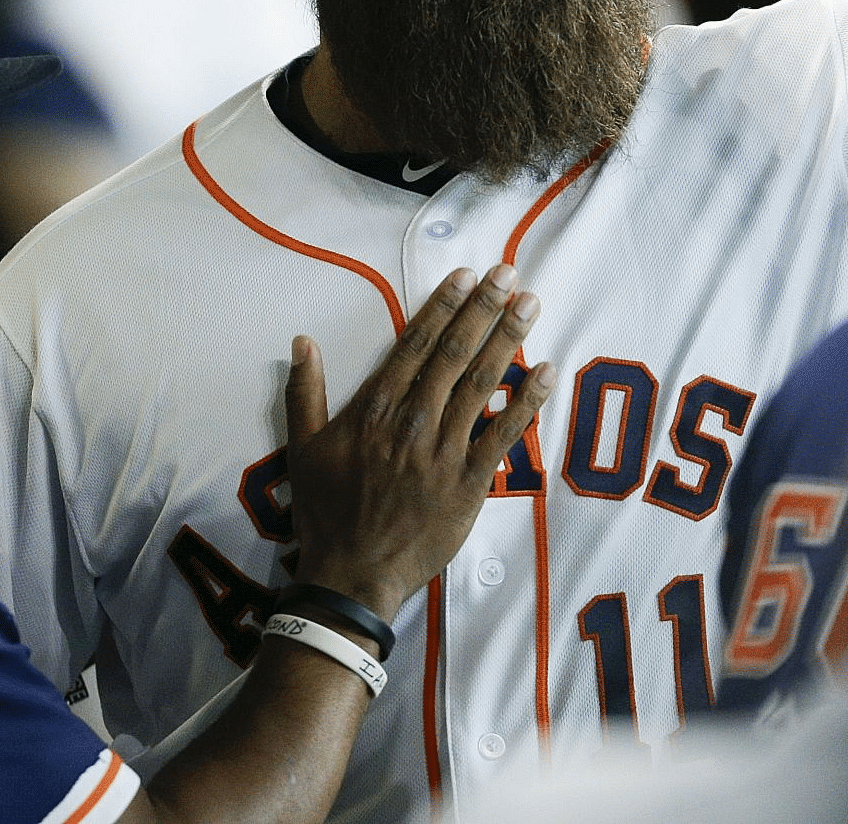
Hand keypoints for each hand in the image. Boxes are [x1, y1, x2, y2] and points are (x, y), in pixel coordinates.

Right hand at [282, 266, 552, 621]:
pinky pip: (502, 434)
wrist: (351, 575)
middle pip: (453, 353)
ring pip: (481, 384)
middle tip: (508, 272)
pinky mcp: (468, 483)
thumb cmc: (326, 512)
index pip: (415, 344)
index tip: (467, 275)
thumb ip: (304, 392)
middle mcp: (412, 421)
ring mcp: (443, 451)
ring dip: (508, 340)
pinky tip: (546, 372)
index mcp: (374, 408)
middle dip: (483, 309)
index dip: (443, 306)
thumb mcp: (301, 448)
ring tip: (530, 304)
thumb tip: (302, 341)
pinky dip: (526, 402)